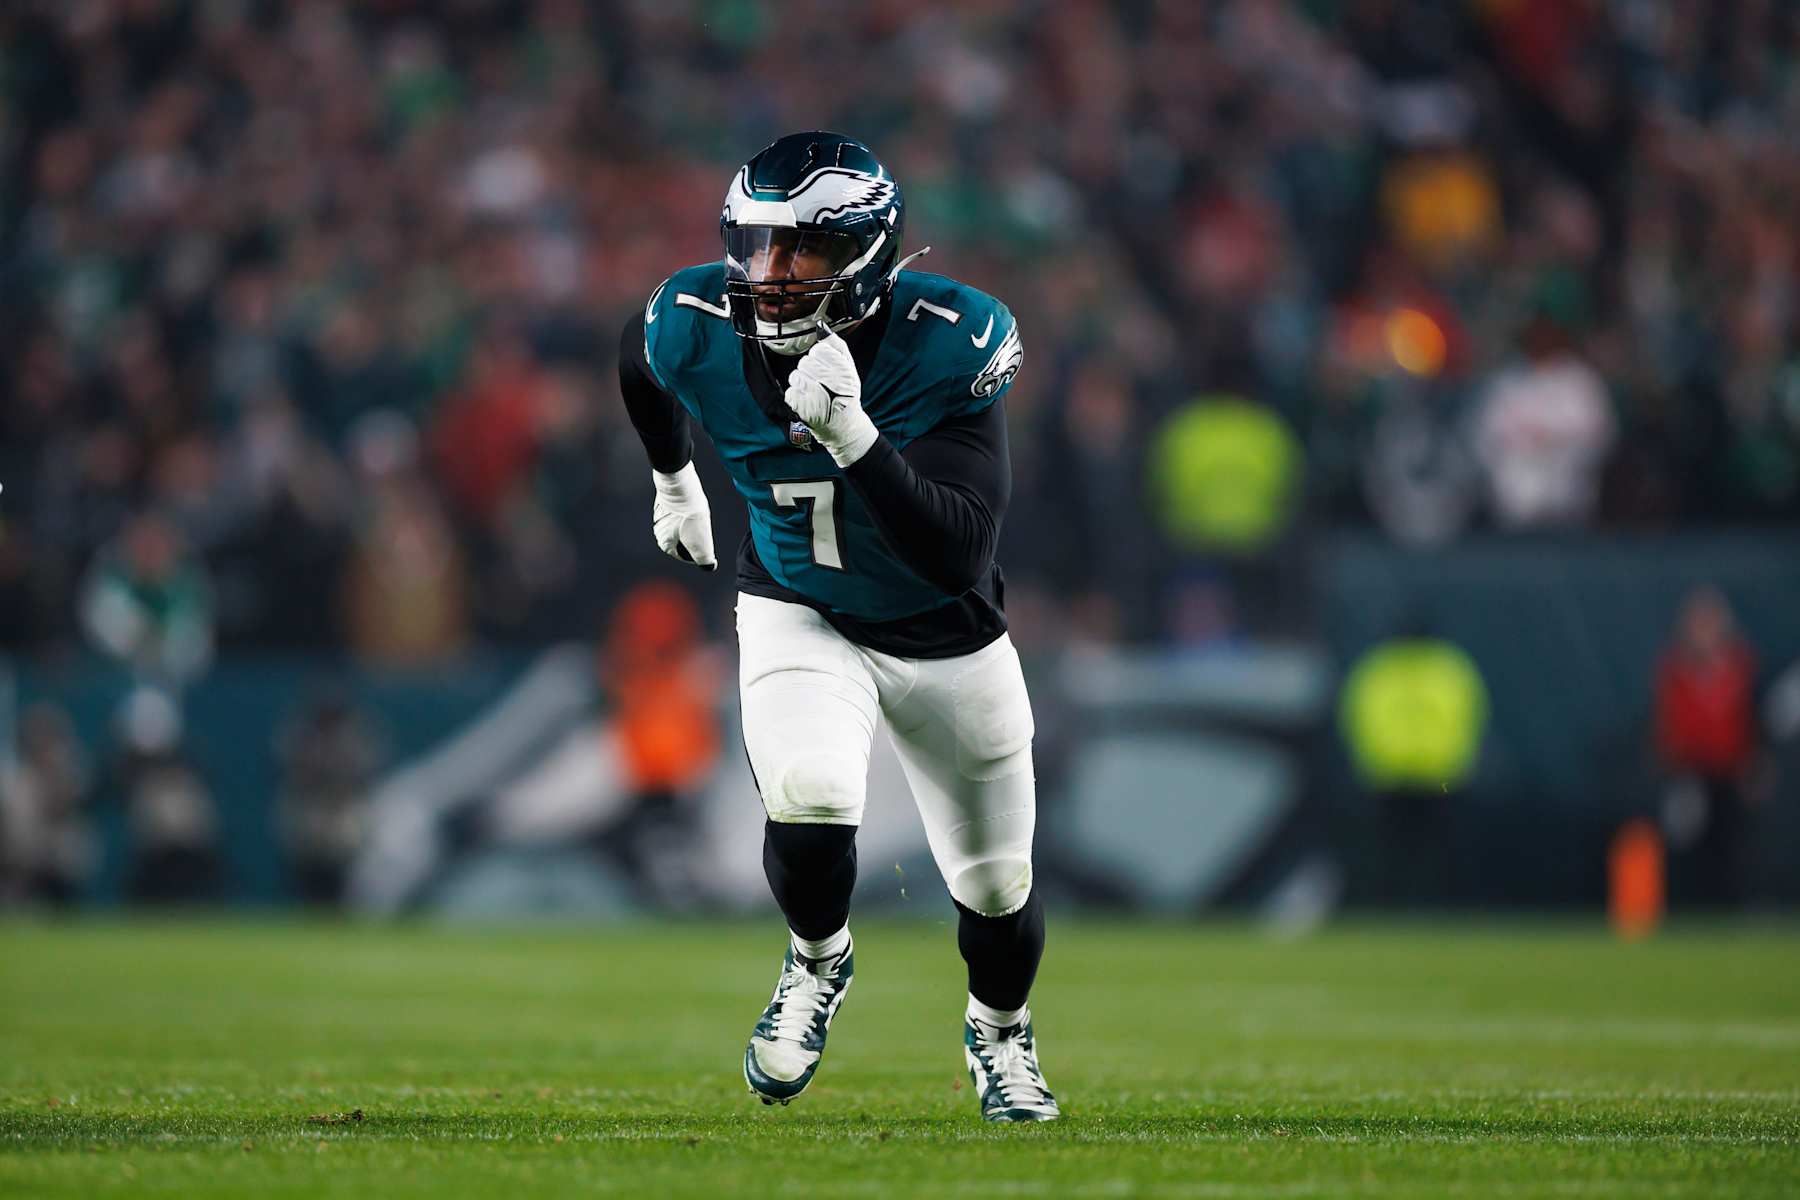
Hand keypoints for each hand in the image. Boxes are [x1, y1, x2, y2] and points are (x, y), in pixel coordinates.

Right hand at [651, 462, 716, 569]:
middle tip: (704, 530)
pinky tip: (694, 507)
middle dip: (695, 538)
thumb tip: (709, 566)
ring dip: (692, 524)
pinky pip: (679, 512)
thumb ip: (704, 559)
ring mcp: (661, 515)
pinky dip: (688, 512)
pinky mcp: (666, 502)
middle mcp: (659, 531)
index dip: (699, 554)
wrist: (680, 486)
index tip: (707, 545)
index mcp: (665, 544)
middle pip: (683, 541)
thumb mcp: (701, 542)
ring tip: (700, 517)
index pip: (685, 556)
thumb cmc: (688, 514)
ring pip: (681, 526)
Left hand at [784, 328, 879, 466]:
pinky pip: (790, 392)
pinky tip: (809, 402)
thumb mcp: (848, 368)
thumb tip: (821, 326)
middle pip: (805, 362)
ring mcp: (815, 397)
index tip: (827, 368)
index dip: (820, 358)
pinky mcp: (802, 409)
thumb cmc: (845, 394)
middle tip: (820, 381)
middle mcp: (830, 382)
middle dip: (810, 370)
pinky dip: (797, 396)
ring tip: (814, 392)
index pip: (819, 350)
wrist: (843, 425)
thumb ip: (836, 345)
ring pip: (795, 376)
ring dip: (802, 383)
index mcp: (843, 370)